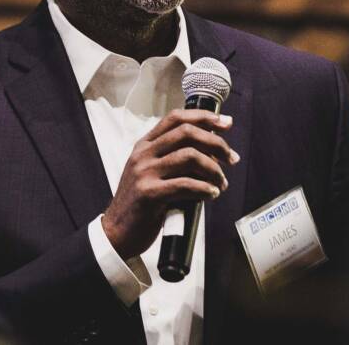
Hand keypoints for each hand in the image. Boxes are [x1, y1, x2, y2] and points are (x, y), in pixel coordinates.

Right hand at [101, 109, 239, 259]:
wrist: (116, 232)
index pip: (176, 118)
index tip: (226, 123)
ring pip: (189, 157)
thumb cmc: (140, 203)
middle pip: (187, 133)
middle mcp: (143, 154)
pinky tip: (212, 194)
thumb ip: (173, 159)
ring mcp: (144, 173)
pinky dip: (205, 188)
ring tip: (221, 182)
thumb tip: (212, 152)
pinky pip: (185, 184)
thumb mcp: (151, 172)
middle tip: (231, 158)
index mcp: (144, 145)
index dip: (203, 117)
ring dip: (213, 169)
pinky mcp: (149, 194)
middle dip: (216, 143)